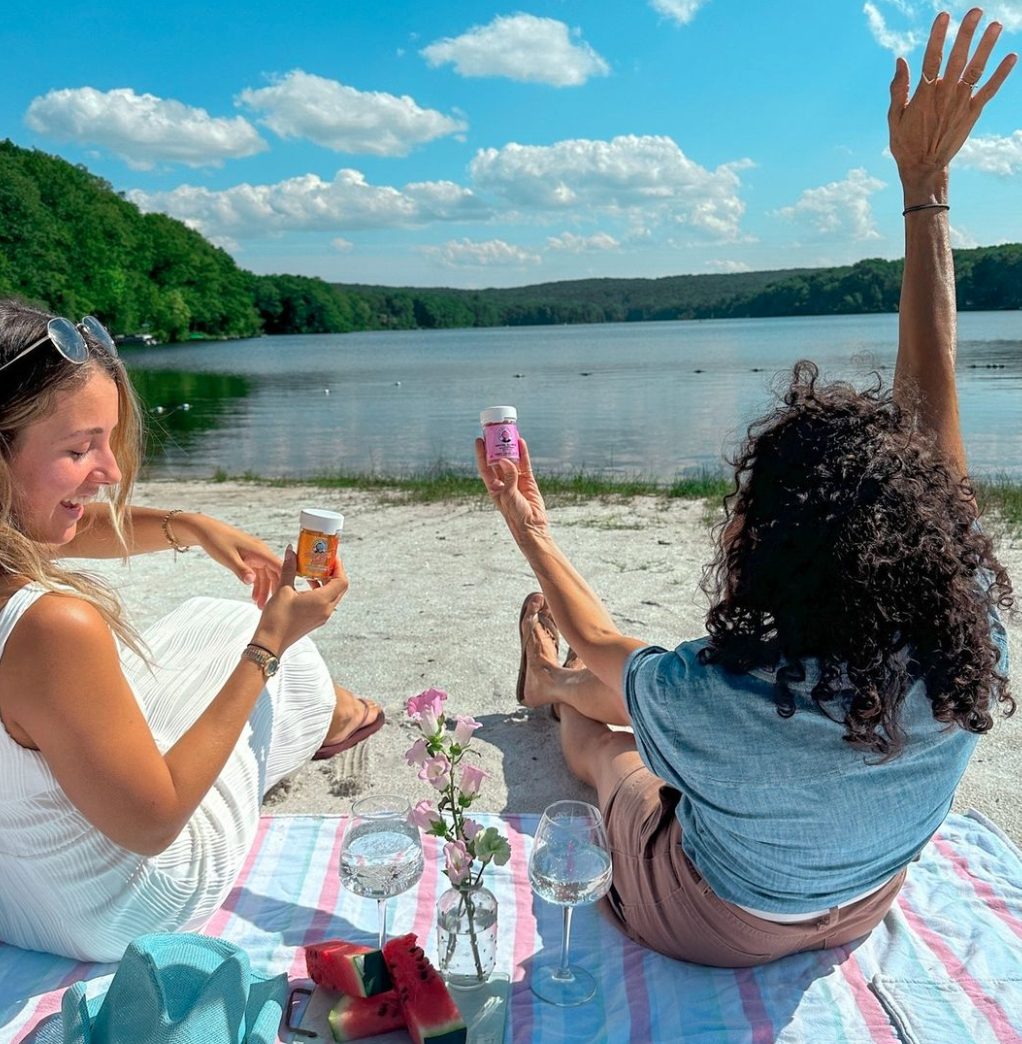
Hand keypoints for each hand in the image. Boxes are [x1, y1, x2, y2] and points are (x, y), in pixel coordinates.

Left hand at [174, 513, 281, 607]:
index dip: (285, 580)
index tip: (289, 595)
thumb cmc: (216, 540)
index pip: (280, 567)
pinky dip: (256, 584)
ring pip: (265, 575)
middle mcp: (261, 553)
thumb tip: (252, 581)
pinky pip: (257, 573)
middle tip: (269, 606)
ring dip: (263, 590)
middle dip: (272, 590)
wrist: (205, 530)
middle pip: (274, 574)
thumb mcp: (228, 557)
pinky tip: (252, 596)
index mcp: (260, 551)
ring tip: (258, 605)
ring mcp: (255, 555)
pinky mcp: (249, 558)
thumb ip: (241, 570)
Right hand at [251, 546, 347, 653]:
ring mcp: (322, 617)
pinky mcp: (316, 620)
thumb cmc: (276, 618)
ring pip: (333, 596)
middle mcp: (326, 610)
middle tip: (324, 562)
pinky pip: (325, 603)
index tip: (331, 557)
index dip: (339, 567)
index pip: (341, 581)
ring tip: (313, 572)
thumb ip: (289, 569)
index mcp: (322, 601)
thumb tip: (291, 551)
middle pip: (340, 588)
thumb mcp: (283, 589)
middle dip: (334, 573)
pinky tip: (306, 586)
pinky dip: (321, 592)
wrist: (270, 643)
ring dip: (327, 582)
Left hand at [474, 436, 549, 545]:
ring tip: (508, 433)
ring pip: (512, 460)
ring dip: (510, 447)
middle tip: (494, 432)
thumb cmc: (515, 515)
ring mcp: (516, 480)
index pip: (485, 467)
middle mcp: (504, 482)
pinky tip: (521, 442)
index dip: (481, 453)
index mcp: (494, 487)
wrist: (532, 526)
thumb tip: (505, 459)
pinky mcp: (528, 481)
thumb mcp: (509, 495)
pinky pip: (524, 464)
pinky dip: (523, 453)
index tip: (479, 439)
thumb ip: (508, 477)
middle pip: (497, 460)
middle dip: (496, 447)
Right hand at [889, 8, 1015, 195]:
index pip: (931, 59)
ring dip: (986, 47)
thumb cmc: (906, 143)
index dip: (938, 37)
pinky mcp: (972, 113)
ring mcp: (960, 104)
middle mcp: (944, 96)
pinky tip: (1012, 57)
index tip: (943, 16)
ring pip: (975, 70)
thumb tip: (900, 61)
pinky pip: (989, 90)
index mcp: (923, 95)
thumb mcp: (894, 117)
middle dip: (967, 34)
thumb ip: (898, 89)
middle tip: (976, 11)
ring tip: (996, 26)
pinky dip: (1001, 74)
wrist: (924, 168)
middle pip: (957, 59)